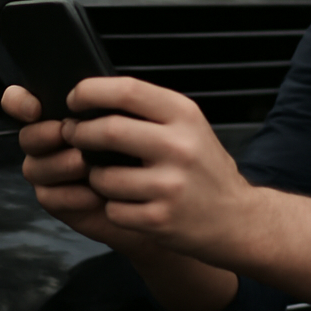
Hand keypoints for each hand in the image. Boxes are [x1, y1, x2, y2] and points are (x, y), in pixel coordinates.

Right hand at [0, 84, 159, 256]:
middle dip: (44, 135)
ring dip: (61, 164)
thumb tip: (94, 94)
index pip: (21, 102)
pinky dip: (72, 195)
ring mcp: (49, 171)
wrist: (155, 197)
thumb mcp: (131, 118)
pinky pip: (49, 197)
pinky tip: (95, 193)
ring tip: (88, 164)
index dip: (19, 102)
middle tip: (69, 135)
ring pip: (34, 167)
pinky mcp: (56, 199)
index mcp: (59, 114)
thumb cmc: (142, 150)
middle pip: (27, 136)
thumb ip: (108, 102)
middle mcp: (48, 142)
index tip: (34, 107)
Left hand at [62, 77, 258, 265]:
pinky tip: (131, 204)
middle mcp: (179, 147)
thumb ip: (149, 111)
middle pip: (108, 130)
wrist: (237, 219)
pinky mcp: (160, 219)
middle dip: (79, 133)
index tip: (75, 99)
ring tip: (109, 177)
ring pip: (103, 176)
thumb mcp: (189, 127)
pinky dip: (113, 207)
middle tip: (73, 135)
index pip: (127, 90)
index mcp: (184, 116)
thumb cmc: (204, 170)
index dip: (90, 92)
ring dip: (95, 176)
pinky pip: (113, 209)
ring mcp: (170, 186)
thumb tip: (93, 98)